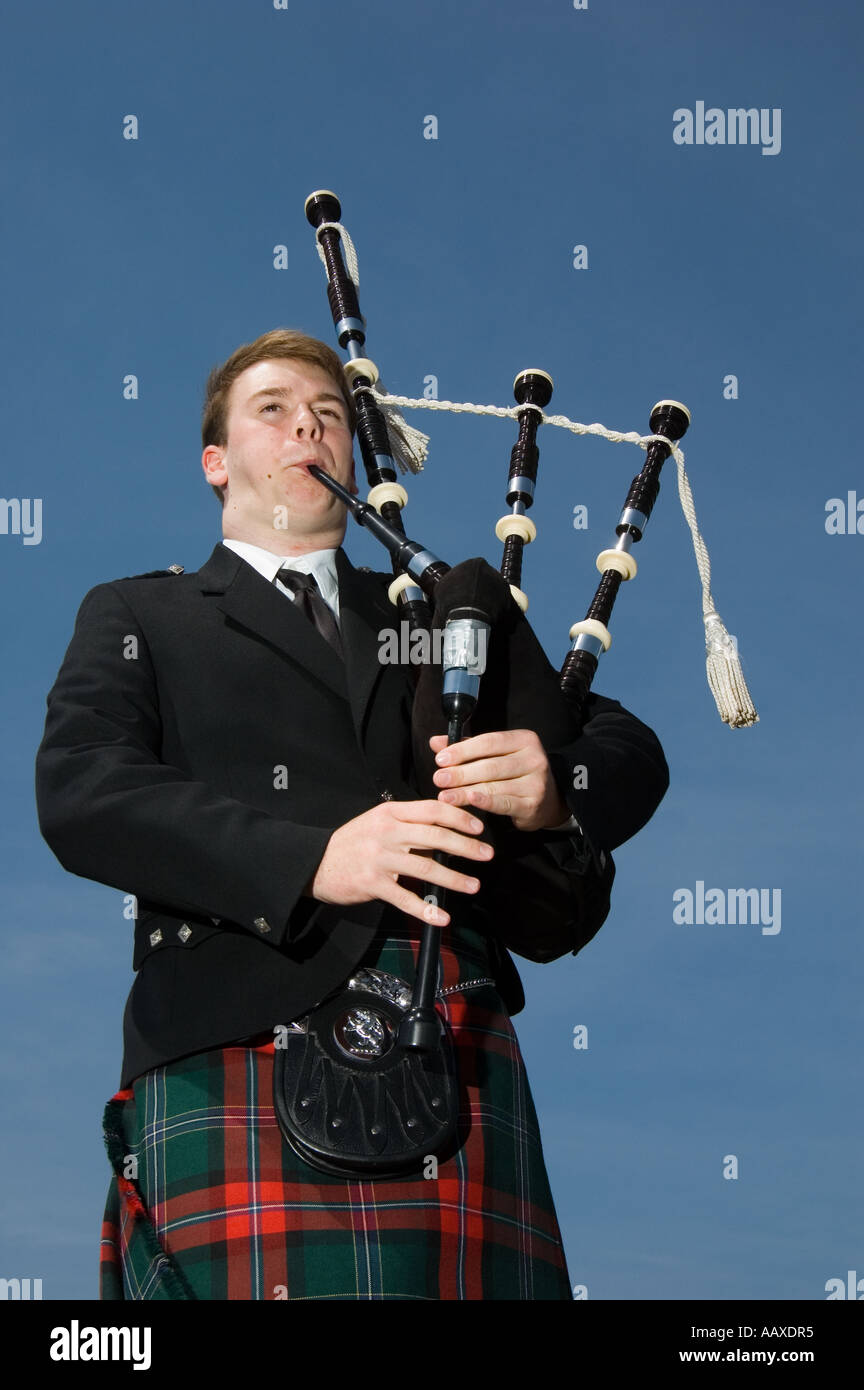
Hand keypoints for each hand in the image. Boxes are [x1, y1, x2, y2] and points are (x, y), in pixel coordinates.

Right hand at [305, 799, 493, 925]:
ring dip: (454, 878)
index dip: (459, 817)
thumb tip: (446, 829)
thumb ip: (408, 823)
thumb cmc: (353, 842)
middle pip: (435, 837)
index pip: (432, 810)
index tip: (479, 827)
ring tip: (473, 884)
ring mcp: (380, 858)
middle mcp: (387, 832)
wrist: (316, 863)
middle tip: (487, 854)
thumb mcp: (378, 822)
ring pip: (425, 868)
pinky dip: (426, 909)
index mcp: (391, 813)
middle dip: (466, 846)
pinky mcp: (373, 884)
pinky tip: (442, 916)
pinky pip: (405, 898)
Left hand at [429, 729, 569, 832]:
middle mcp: (534, 758)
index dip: (463, 750)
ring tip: (445, 795)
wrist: (549, 800)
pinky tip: (469, 800)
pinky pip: (503, 802)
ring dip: (465, 791)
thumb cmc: (516, 773)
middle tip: (438, 779)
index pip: (489, 742)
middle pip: (490, 765)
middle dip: (460, 773)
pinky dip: (484, 802)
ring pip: (493, 785)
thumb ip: (468, 747)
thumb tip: (436, 742)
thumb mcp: (496, 754)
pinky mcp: (532, 804)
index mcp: (524, 739)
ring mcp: (536, 782)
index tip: (441, 759)